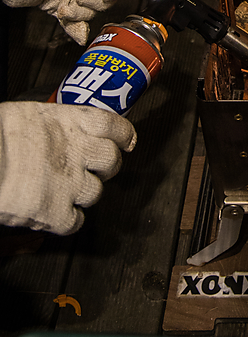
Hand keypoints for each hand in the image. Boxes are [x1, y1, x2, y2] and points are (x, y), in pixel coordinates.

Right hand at [0, 101, 136, 234]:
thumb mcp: (31, 115)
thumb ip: (56, 126)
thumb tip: (62, 133)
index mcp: (70, 122)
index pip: (113, 126)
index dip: (123, 135)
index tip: (126, 140)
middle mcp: (76, 151)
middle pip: (111, 161)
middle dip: (106, 167)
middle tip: (95, 169)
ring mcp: (70, 183)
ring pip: (96, 192)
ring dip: (84, 193)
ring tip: (65, 190)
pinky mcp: (56, 212)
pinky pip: (75, 222)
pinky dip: (67, 220)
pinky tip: (54, 213)